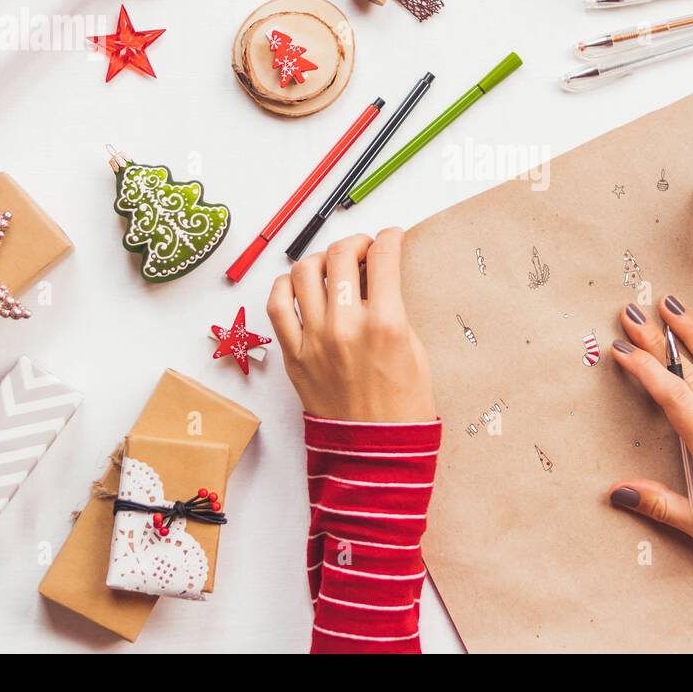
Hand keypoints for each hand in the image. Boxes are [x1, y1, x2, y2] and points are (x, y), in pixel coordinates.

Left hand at [266, 228, 434, 422]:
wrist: (375, 454)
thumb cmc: (403, 407)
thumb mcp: (415, 351)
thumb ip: (395, 310)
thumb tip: (381, 277)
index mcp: (387, 325)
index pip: (384, 257)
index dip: (391, 238)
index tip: (392, 237)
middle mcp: (346, 327)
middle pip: (341, 255)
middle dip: (357, 242)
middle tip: (365, 249)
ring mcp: (315, 340)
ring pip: (303, 271)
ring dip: (321, 258)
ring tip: (332, 265)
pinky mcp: (293, 356)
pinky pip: (277, 305)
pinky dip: (286, 285)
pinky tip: (300, 284)